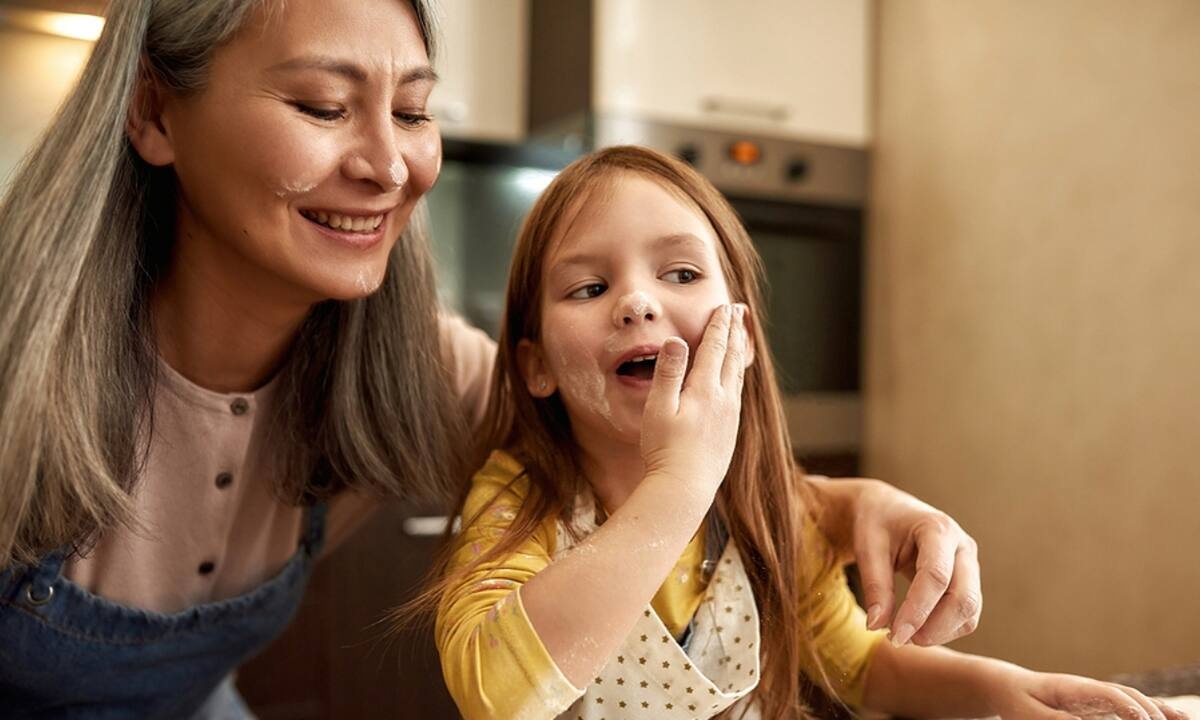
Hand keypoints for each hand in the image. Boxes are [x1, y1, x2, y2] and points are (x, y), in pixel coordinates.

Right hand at [640, 304, 747, 495]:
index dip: (719, 324)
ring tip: (740, 336)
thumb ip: (668, 373)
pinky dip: (738, 374)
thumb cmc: (664, 450)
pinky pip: (738, 392)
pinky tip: (735, 378)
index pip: (715, 347)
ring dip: (739, 351)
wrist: (685, 489)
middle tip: (737, 311)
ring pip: (738, 374)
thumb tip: (677, 340)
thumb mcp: (658, 408)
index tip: (724, 306)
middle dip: (734, 331)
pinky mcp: (730, 432)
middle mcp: (724, 400)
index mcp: (705, 389)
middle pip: (732, 356)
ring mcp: (730, 417)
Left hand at [840, 478, 981, 646]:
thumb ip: (875, 585)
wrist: (886, 509)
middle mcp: (962, 546)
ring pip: (970, 611)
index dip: (917, 611)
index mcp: (937, 529)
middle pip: (964, 598)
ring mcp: (969, 564)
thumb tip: (876, 626)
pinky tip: (916, 629)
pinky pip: (966, 614)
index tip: (895, 636)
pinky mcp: (968, 580)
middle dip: (935, 628)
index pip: (936, 577)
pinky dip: (944, 629)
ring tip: (903, 635)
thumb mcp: (867, 547)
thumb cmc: (875, 523)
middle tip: (899, 640)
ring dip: (940, 632)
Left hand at [991, 667, 1189, 719]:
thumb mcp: (1029, 713)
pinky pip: (1132, 707)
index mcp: (1074, 688)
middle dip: (1153, 713)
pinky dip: (1154, 712)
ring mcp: (1099, 696)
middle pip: (1129, 696)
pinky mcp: (1102, 705)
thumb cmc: (1019, 701)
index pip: (1109, 695)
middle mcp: (1092, 689)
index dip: (1129, 708)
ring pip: (1136, 700)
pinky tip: (1174, 718)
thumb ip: (1055, 719)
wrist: (1012, 686)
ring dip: (1161, 711)